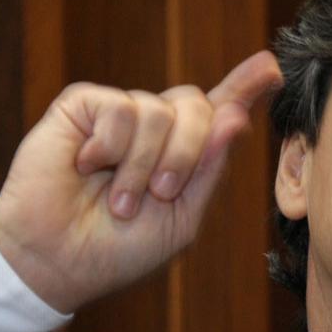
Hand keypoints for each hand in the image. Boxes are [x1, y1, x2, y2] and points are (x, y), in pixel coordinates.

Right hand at [0, 51, 282, 313]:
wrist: (59, 263)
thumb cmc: (121, 249)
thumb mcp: (182, 218)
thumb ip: (210, 168)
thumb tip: (237, 116)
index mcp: (188, 152)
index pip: (223, 111)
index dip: (247, 86)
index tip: (272, 68)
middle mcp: (158, 126)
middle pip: (199, 106)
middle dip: (188, 154)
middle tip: (160, 194)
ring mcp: (122, 113)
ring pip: (159, 111)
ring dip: (142, 165)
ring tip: (119, 200)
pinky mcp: (84, 106)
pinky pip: (119, 108)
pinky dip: (108, 147)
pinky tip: (86, 168)